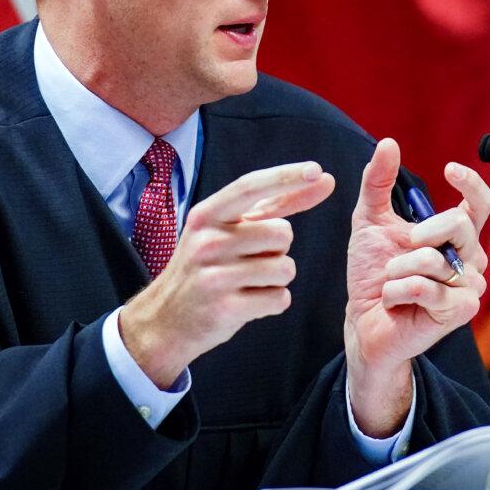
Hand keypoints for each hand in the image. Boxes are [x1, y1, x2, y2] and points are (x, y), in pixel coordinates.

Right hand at [120, 161, 334, 387]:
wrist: (167, 319)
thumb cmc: (206, 267)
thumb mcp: (225, 230)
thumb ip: (274, 204)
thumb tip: (322, 179)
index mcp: (207, 215)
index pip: (250, 187)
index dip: (285, 177)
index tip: (316, 170)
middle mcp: (208, 241)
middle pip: (282, 233)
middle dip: (279, 248)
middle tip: (250, 260)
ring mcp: (214, 276)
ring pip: (285, 268)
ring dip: (277, 278)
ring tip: (248, 282)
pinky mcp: (225, 309)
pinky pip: (279, 299)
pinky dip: (273, 302)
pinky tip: (248, 302)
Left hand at [344, 138, 489, 435]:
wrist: (362, 320)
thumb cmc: (372, 272)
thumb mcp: (369, 220)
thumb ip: (377, 182)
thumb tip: (388, 143)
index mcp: (455, 235)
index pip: (480, 204)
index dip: (471, 184)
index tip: (450, 169)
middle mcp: (469, 259)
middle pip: (460, 226)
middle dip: (422, 232)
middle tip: (404, 246)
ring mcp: (468, 287)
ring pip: (436, 260)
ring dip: (399, 269)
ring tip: (392, 282)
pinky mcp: (458, 312)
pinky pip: (426, 288)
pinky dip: (398, 290)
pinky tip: (394, 299)